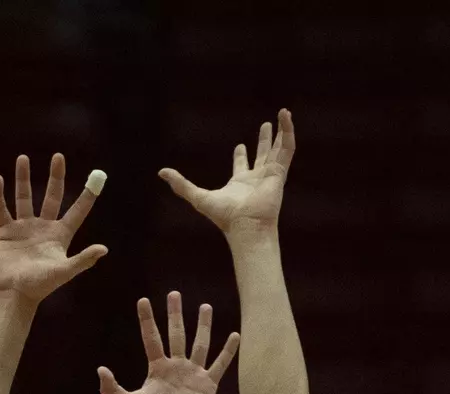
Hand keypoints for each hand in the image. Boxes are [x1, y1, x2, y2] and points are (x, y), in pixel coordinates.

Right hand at [0, 153, 108, 303]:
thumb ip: (82, 260)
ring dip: (23, 179)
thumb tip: (104, 249)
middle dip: (55, 177)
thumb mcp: (63, 272)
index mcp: (60, 236)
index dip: (88, 195)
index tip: (97, 176)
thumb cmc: (39, 287)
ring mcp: (23, 229)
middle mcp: (43, 228)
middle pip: (52, 196)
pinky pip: (0, 210)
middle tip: (58, 157)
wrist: (11, 296)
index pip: (77, 210)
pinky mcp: (4, 233)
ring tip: (23, 158)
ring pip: (24, 198)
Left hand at [97, 293, 239, 393]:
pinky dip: (227, 351)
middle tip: (174, 294)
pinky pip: (220, 364)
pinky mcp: (208, 385)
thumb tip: (100, 369)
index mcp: (157, 369)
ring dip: (203, 325)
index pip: (151, 338)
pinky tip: (234, 335)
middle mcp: (176, 367)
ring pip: (199, 343)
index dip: (147, 320)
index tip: (143, 300)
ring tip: (205, 306)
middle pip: (176, 334)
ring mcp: (193, 374)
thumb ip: (112, 388)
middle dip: (174, 314)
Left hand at [160, 109, 295, 237]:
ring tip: (283, 113)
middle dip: (264, 141)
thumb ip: (180, 184)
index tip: (240, 146)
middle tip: (266, 125)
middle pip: (263, 155)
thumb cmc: (224, 216)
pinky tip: (285, 117)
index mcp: (239, 183)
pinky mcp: (280, 172)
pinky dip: (288, 131)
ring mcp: (270, 174)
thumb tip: (161, 172)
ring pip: (279, 148)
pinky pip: (287, 148)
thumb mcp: (197, 196)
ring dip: (281, 131)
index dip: (241, 156)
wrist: (246, 225)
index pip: (242, 166)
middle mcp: (256, 178)